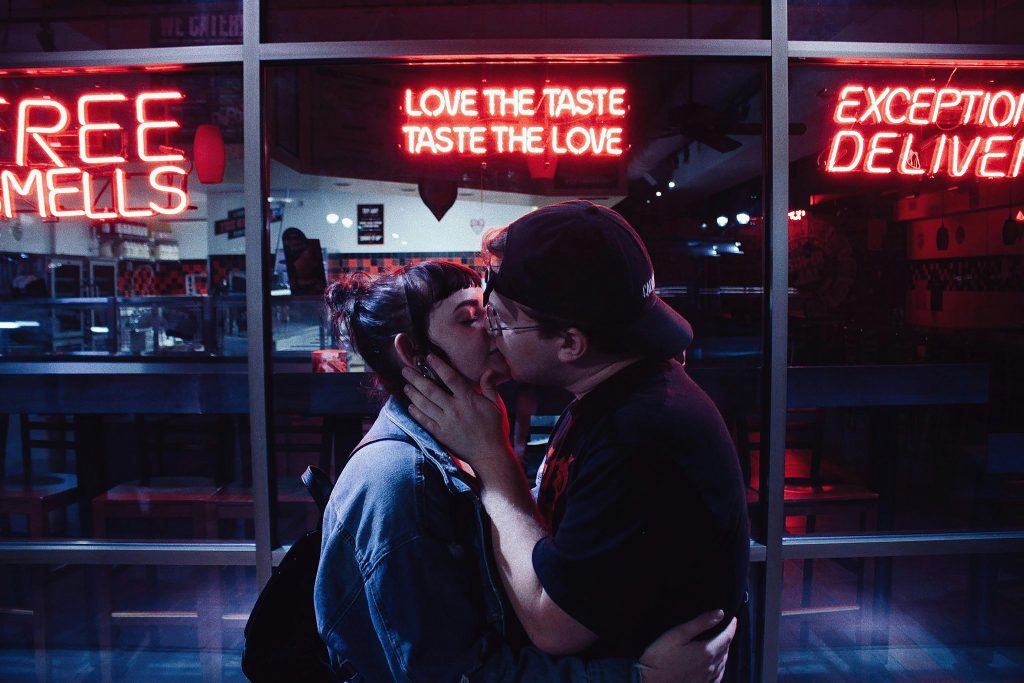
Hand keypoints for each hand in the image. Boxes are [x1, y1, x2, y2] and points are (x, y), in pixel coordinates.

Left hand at [401, 354, 512, 471]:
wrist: (490, 455)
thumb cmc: (495, 429)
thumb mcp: (497, 406)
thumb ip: (490, 387)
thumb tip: (489, 370)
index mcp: (469, 400)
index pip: (450, 378)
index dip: (438, 366)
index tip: (428, 357)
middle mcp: (455, 409)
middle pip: (431, 390)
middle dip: (416, 378)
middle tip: (405, 370)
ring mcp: (446, 423)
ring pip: (425, 405)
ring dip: (413, 394)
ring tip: (406, 385)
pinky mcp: (441, 435)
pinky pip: (425, 421)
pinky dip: (416, 413)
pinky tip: (410, 406)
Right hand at [637, 611, 735, 682]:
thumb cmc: (660, 658)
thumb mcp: (677, 634)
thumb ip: (700, 623)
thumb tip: (719, 613)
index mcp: (707, 651)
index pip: (727, 636)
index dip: (732, 626)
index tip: (733, 618)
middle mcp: (711, 666)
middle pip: (727, 649)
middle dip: (727, 637)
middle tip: (724, 628)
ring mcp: (707, 678)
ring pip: (724, 662)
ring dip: (725, 651)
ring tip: (720, 643)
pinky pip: (718, 675)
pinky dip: (720, 666)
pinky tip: (715, 664)